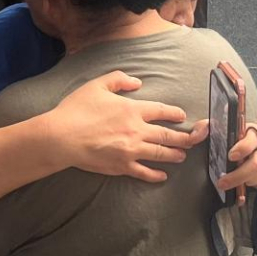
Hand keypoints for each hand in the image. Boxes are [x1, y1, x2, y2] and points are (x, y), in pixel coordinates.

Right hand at [45, 71, 201, 181]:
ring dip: (174, 154)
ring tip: (182, 155)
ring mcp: (131, 150)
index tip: (182, 116)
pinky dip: (156, 174)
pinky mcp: (122, 166)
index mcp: (132, 109)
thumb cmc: (76, 109)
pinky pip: (144, 172)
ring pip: (161, 154)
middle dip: (185, 137)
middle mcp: (136, 130)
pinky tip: (163, 175)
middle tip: (194, 139)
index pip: (162, 111)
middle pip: (168, 135)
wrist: (62, 137)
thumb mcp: (96, 85)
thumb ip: (119, 79)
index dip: (174, 113)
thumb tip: (138, 82)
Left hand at [217, 123, 256, 192]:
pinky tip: (246, 179)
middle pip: (256, 165)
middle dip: (237, 176)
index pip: (252, 139)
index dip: (242, 148)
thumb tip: (200, 131)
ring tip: (232, 180)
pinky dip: (252, 184)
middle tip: (222, 182)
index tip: (231, 156)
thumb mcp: (237, 126)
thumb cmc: (252, 136)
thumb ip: (216, 125)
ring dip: (243, 181)